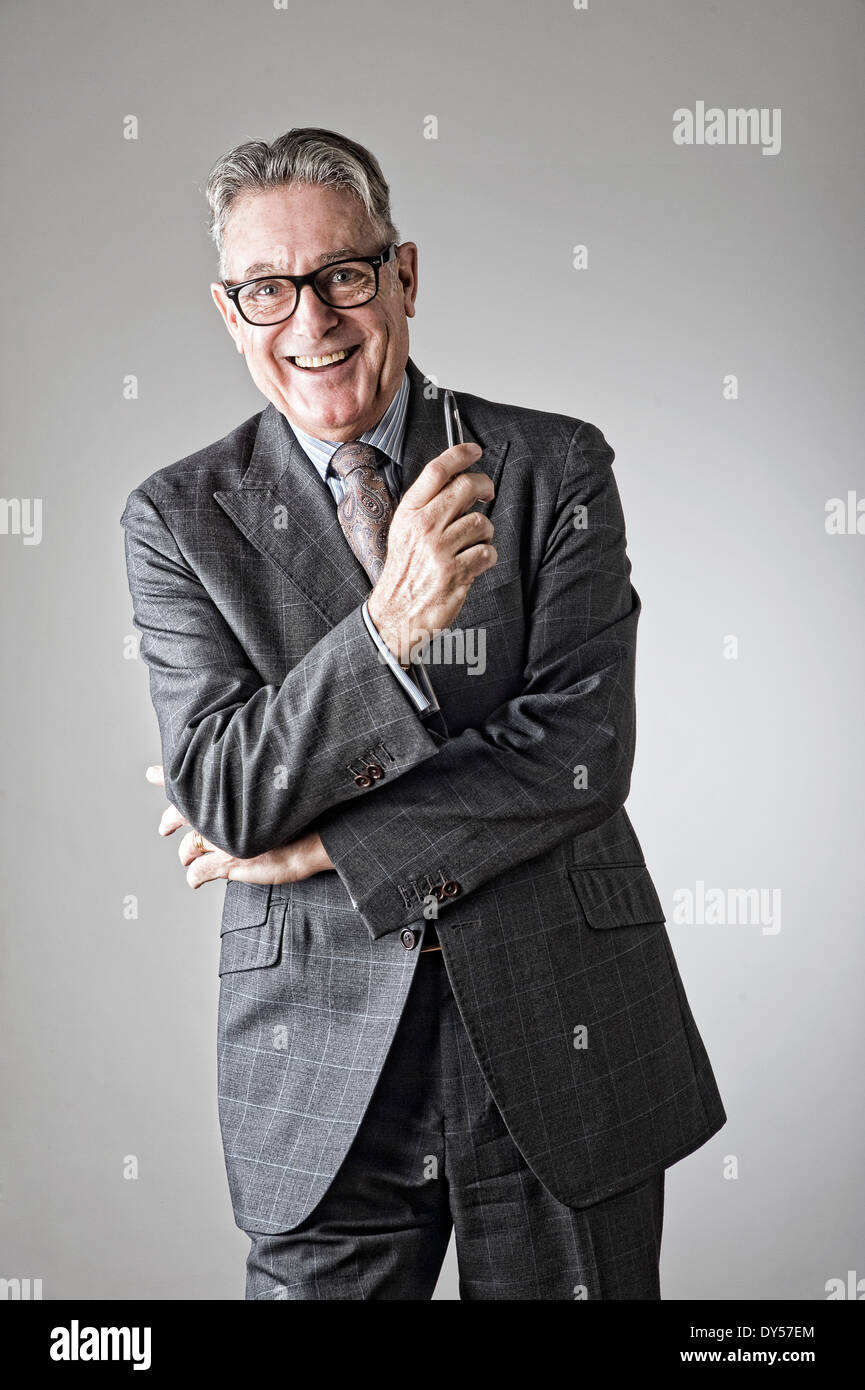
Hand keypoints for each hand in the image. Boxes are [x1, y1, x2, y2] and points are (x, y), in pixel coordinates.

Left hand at [146, 764, 333, 888]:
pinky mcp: (227, 862)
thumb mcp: (274, 786)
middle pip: (181, 813)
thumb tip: (249, 773)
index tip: (151, 772)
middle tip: (163, 826)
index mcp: (228, 788)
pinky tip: (193, 881)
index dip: (167, 775)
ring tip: (185, 858)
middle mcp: (219, 811)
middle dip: (169, 819)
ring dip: (185, 854)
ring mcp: (221, 838)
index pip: (191, 779)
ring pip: (188, 847)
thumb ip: (254, 783)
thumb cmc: (303, 808)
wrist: (317, 834)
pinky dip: (194, 877)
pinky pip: (199, 872)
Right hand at [367, 441, 496, 662]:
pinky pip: (487, 552)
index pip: (436, 471)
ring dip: (485, 532)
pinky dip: (487, 557)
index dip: (459, 454)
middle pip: (465, 487)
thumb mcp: (404, 533)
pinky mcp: (455, 572)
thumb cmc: (404, 572)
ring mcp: (439, 550)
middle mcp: (423, 527)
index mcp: (409, 514)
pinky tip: (475, 563)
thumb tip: (459, 484)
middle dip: (484, 485)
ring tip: (474, 543)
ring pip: (482, 522)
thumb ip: (427, 508)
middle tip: (487, 492)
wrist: (396, 613)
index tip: (474, 450)